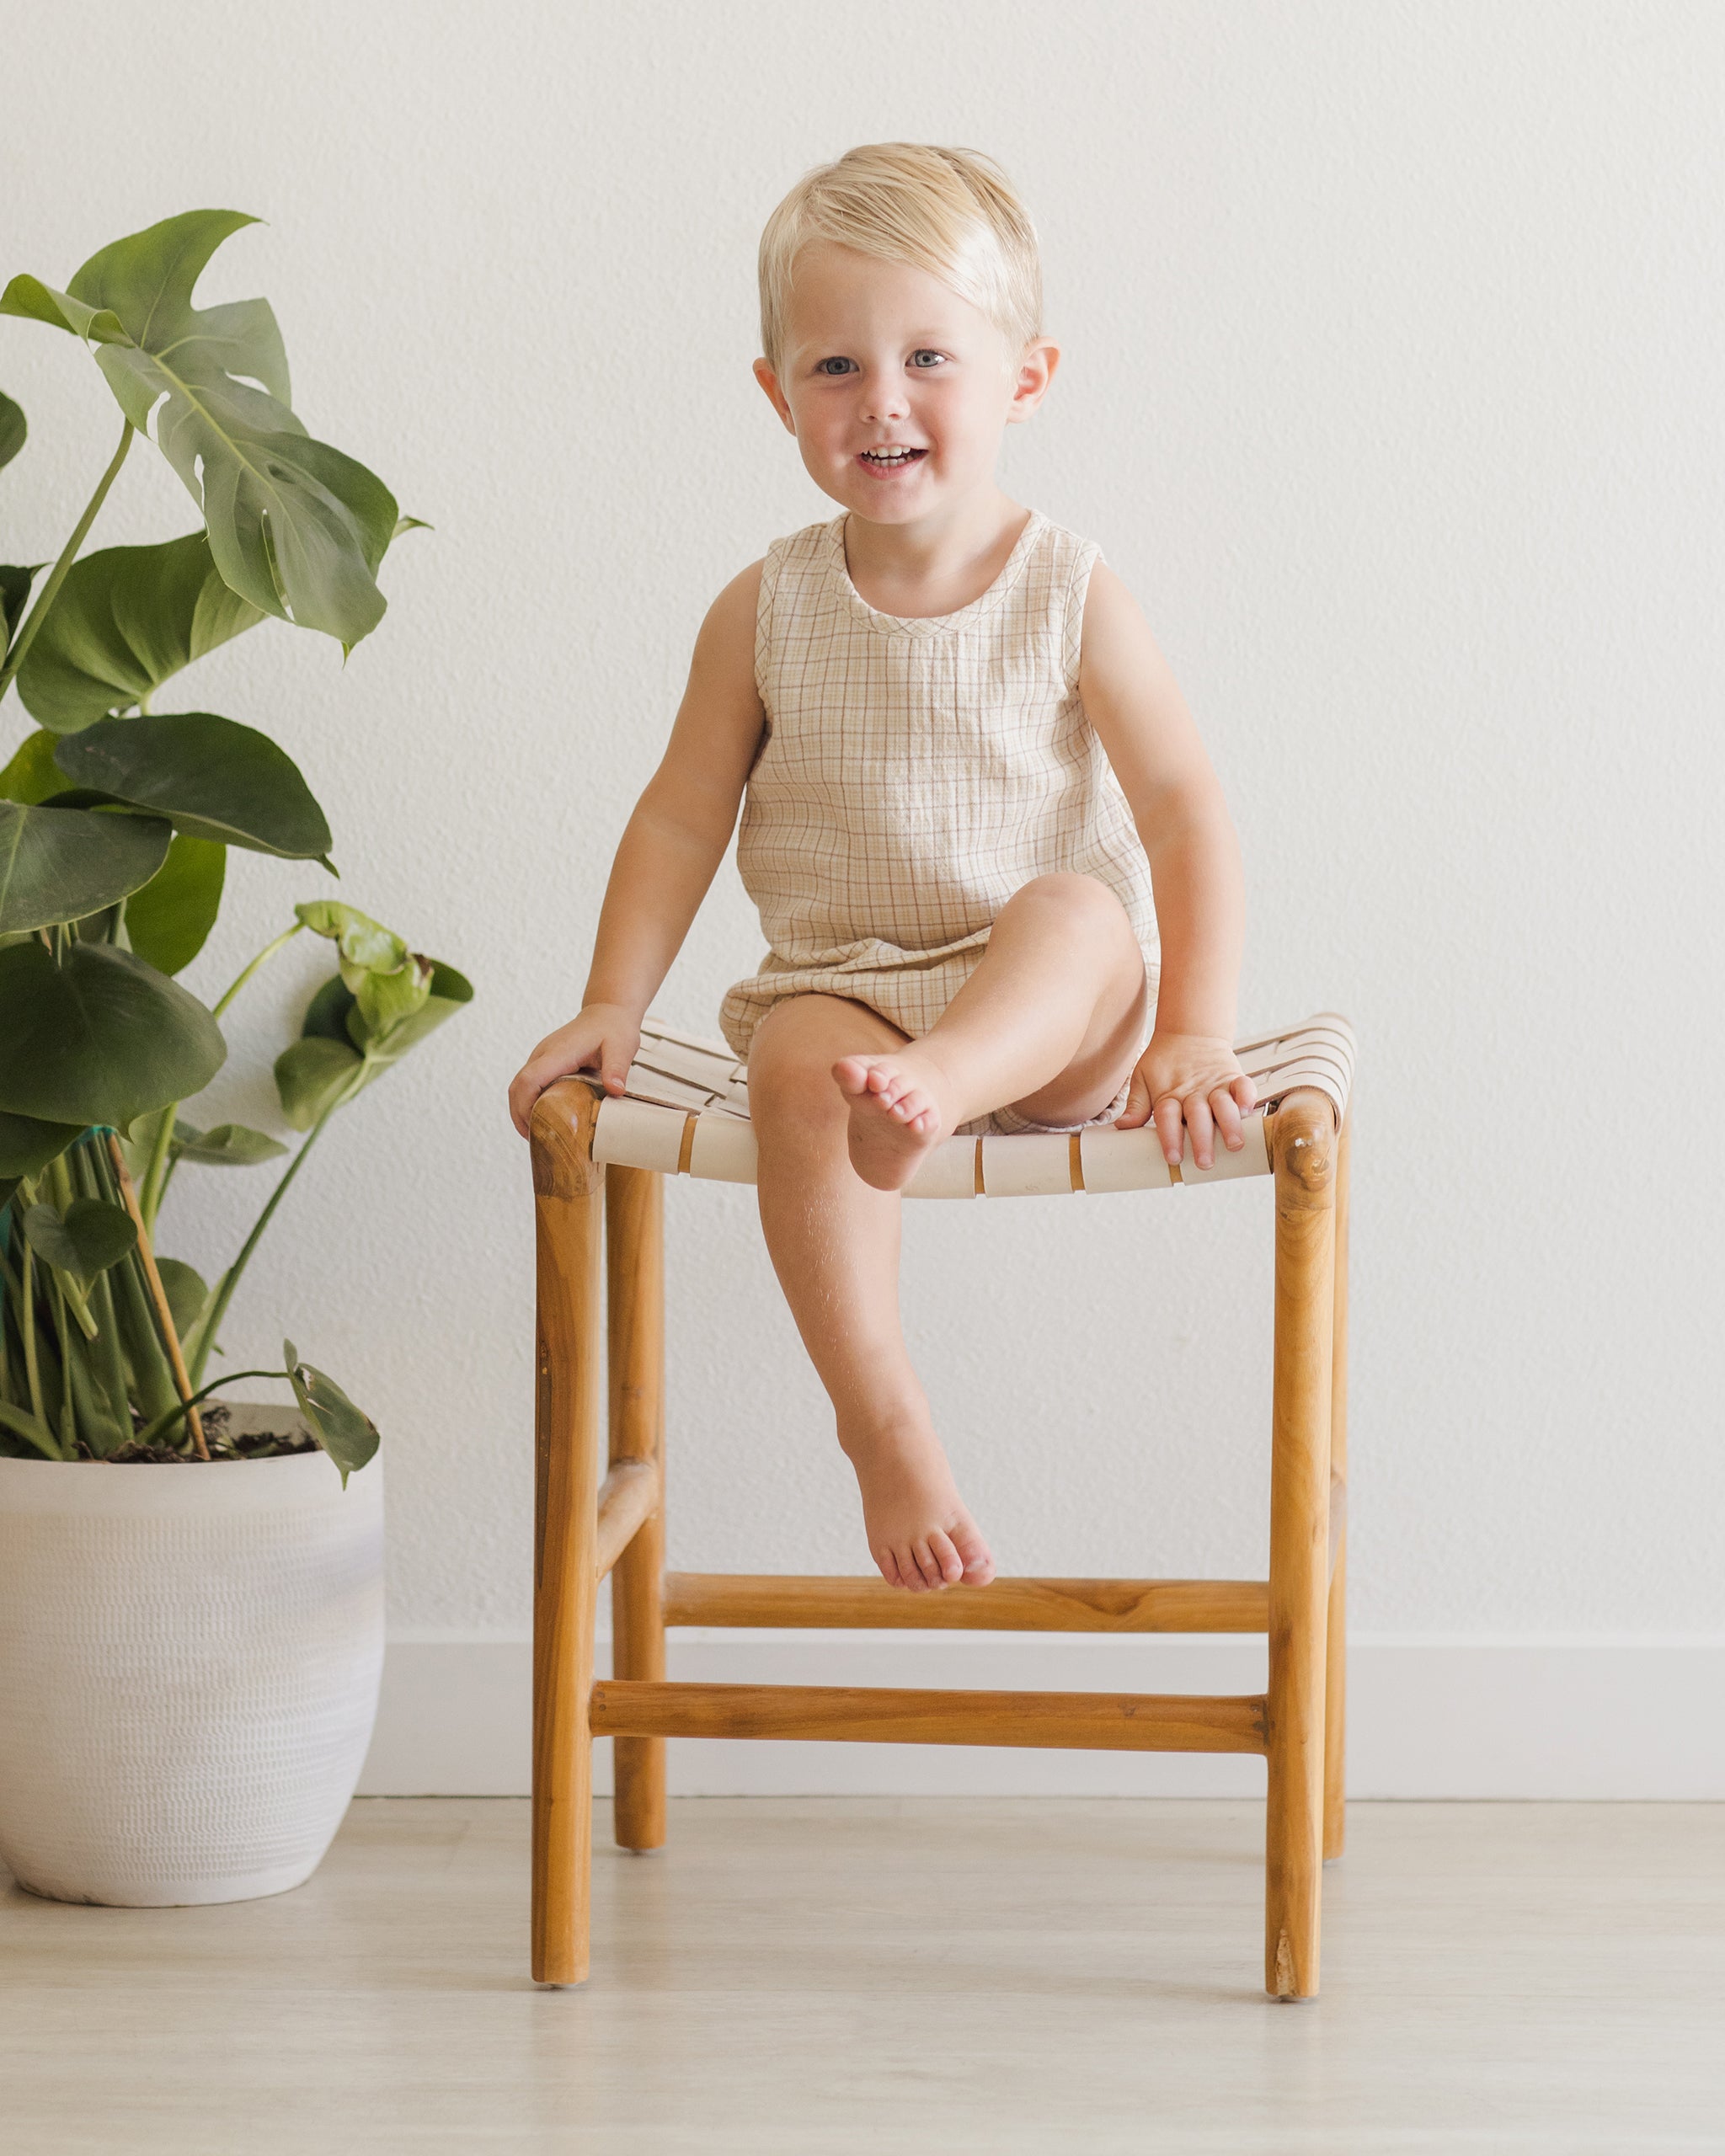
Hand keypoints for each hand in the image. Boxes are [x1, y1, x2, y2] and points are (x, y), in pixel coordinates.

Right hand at [507, 1003, 640, 1137]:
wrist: (607, 1012)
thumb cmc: (614, 1029)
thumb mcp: (622, 1047)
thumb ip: (617, 1068)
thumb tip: (615, 1090)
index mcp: (558, 1053)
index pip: (528, 1081)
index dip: (525, 1107)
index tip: (534, 1130)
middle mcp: (543, 1054)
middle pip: (516, 1088)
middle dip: (520, 1116)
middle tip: (536, 1142)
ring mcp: (540, 1057)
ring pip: (518, 1087)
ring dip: (522, 1112)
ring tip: (538, 1136)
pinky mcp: (543, 1062)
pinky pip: (527, 1085)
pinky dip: (528, 1104)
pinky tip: (543, 1119)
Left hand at [1114, 1031, 1255, 1168]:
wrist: (1188, 1031)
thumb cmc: (1164, 1062)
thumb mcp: (1143, 1080)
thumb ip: (1137, 1105)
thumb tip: (1123, 1126)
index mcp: (1169, 1095)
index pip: (1167, 1117)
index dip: (1170, 1137)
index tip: (1173, 1158)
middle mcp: (1194, 1092)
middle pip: (1197, 1116)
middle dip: (1202, 1140)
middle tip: (1205, 1162)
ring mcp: (1215, 1085)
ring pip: (1223, 1105)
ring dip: (1229, 1124)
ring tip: (1234, 1144)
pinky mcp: (1233, 1077)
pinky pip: (1243, 1085)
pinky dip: (1247, 1096)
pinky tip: (1248, 1109)